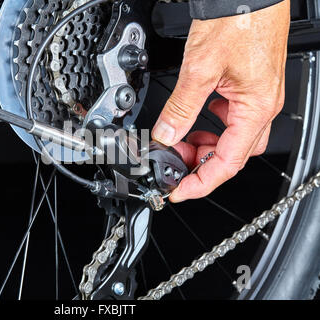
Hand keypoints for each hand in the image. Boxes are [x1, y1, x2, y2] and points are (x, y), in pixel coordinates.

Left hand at [152, 0, 289, 201]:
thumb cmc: (238, 19)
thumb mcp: (199, 70)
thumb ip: (180, 108)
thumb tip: (166, 135)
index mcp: (255, 109)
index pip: (227, 163)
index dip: (200, 182)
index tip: (179, 190)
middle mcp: (262, 106)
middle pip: (231, 154)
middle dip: (200, 163)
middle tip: (174, 161)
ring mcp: (258, 96)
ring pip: (232, 137)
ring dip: (205, 145)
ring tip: (181, 142)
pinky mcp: (249, 85)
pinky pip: (232, 117)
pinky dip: (212, 125)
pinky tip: (198, 117)